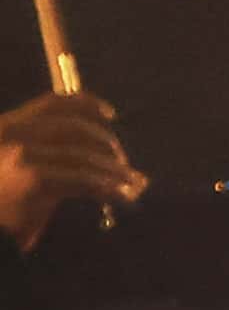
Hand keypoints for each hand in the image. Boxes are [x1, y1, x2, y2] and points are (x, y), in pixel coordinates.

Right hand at [0, 92, 142, 251]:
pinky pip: (83, 179)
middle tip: (125, 168)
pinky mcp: (33, 179)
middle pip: (76, 127)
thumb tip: (104, 155)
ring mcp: (22, 154)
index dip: (87, 104)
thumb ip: (57, 157)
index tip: (112, 114)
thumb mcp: (26, 172)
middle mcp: (13, 133)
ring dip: (116, 171)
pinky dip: (109, 187)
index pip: (52, 103)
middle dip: (108, 145)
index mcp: (9, 126)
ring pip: (84, 154)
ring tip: (134, 186)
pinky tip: (123, 197)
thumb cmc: (6, 206)